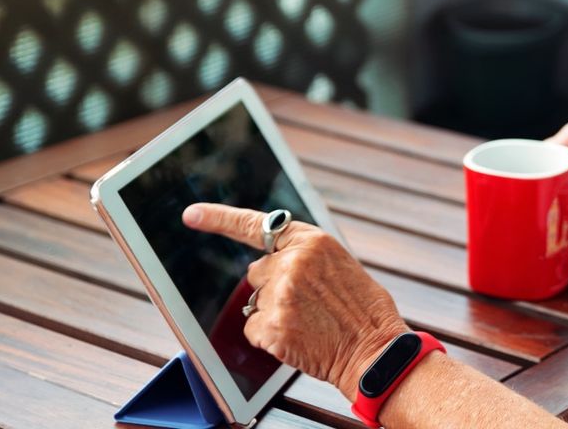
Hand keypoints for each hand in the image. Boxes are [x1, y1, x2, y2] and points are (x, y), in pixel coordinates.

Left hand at [182, 203, 408, 398]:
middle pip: (257, 272)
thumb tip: (270, 264)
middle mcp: (292, 262)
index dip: (219, 219)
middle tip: (306, 303)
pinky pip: (253, 328)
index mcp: (312, 241)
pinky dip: (270, 337)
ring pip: (255, 302)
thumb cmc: (363, 312)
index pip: (256, 225)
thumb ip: (304, 258)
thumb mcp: (340, 266)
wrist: (375, 351)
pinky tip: (298, 338)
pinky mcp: (272, 325)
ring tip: (308, 322)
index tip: (192, 215)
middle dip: (273, 286)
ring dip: (274, 313)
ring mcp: (280, 294)